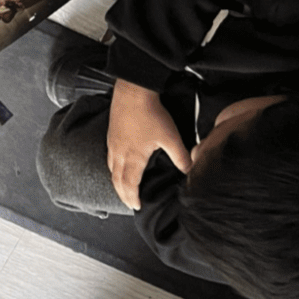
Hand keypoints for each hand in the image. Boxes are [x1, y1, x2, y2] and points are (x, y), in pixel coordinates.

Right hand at [106, 79, 191, 210]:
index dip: (132, 197)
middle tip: (128, 202)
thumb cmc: (150, 114)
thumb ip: (180, 157)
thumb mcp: (170, 137)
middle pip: (116, 180)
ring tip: (122, 187)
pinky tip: (118, 163)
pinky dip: (113, 167)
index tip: (136, 206)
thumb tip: (190, 171)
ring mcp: (113, 143)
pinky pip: (109, 157)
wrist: (133, 91)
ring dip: (116, 181)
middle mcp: (119, 153)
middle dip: (122, 194)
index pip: (129, 184)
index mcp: (133, 157)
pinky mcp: (111, 133)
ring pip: (111, 168)